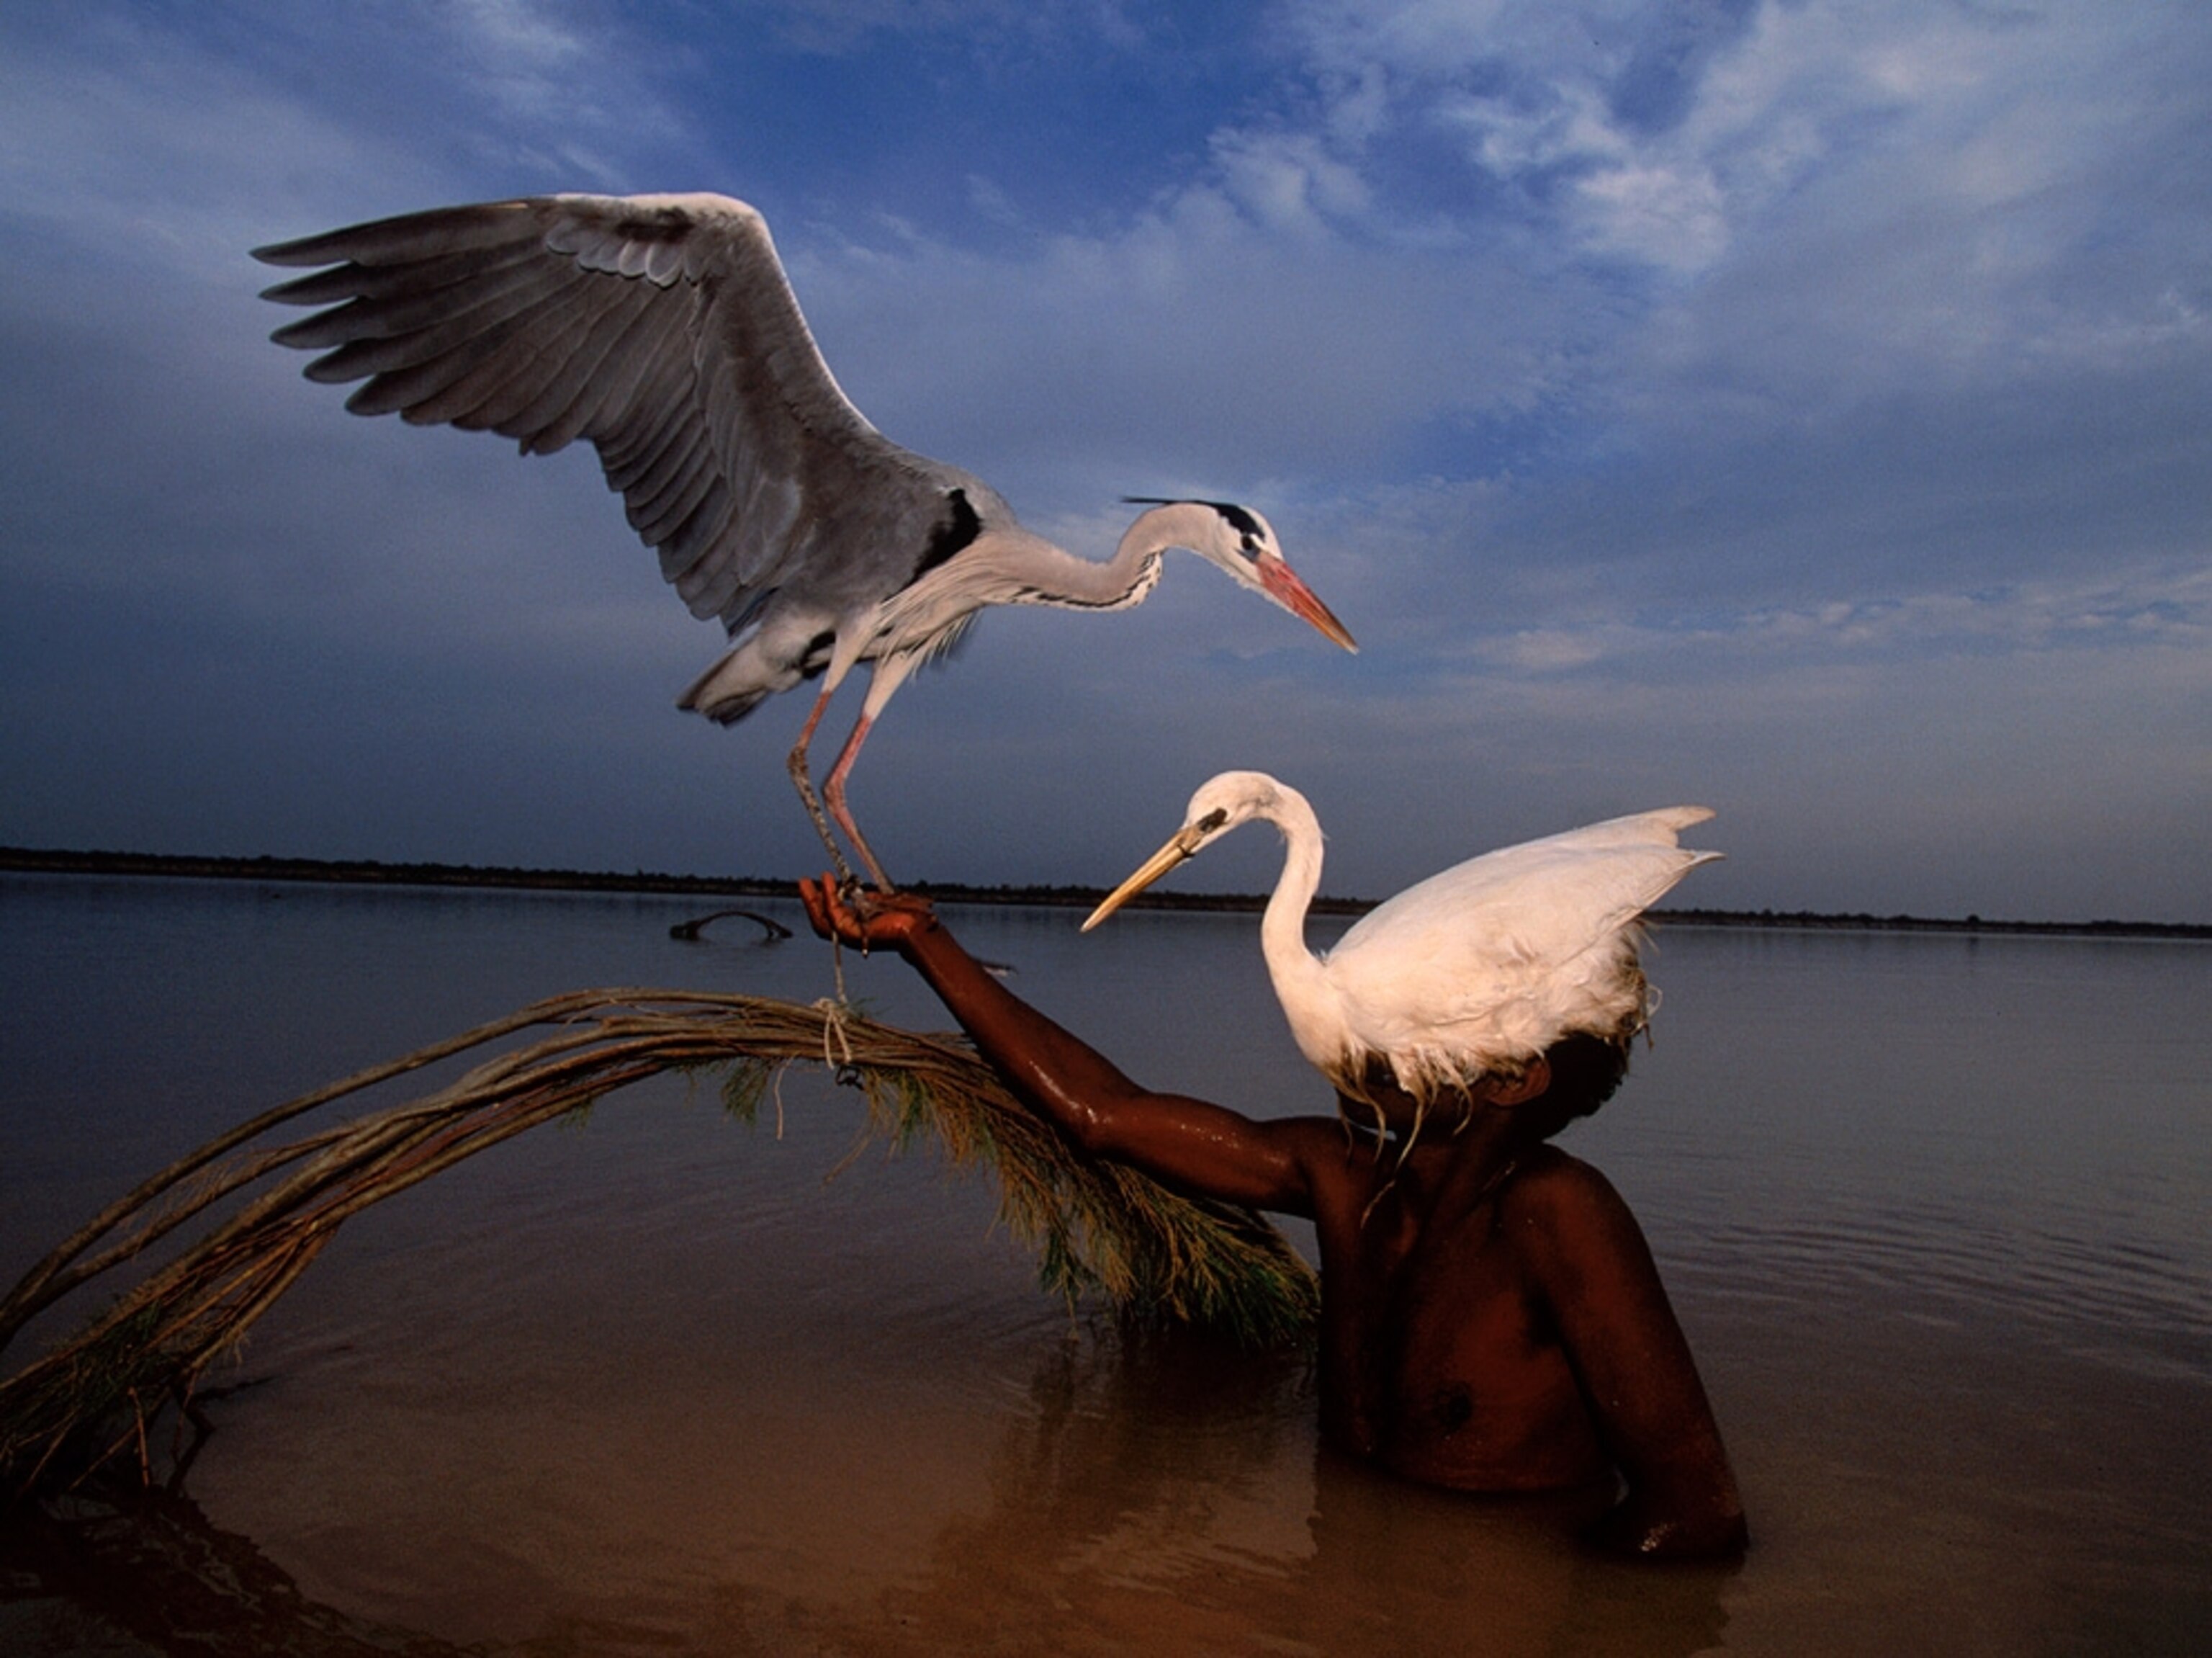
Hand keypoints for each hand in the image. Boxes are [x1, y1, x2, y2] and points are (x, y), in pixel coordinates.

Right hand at [798, 874, 937, 953]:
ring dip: (813, 900)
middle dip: (811, 900)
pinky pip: (834, 915)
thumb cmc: (907, 915)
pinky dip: (828, 898)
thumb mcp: (882, 899)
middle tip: (802, 882)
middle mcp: (852, 934)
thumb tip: (854, 884)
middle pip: (822, 919)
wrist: (919, 925)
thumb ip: (866, 896)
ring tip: (806, 882)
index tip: (820, 881)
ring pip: (823, 920)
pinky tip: (828, 882)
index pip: (832, 915)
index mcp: (858, 926)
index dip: (823, 899)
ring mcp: (851, 937)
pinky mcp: (853, 935)